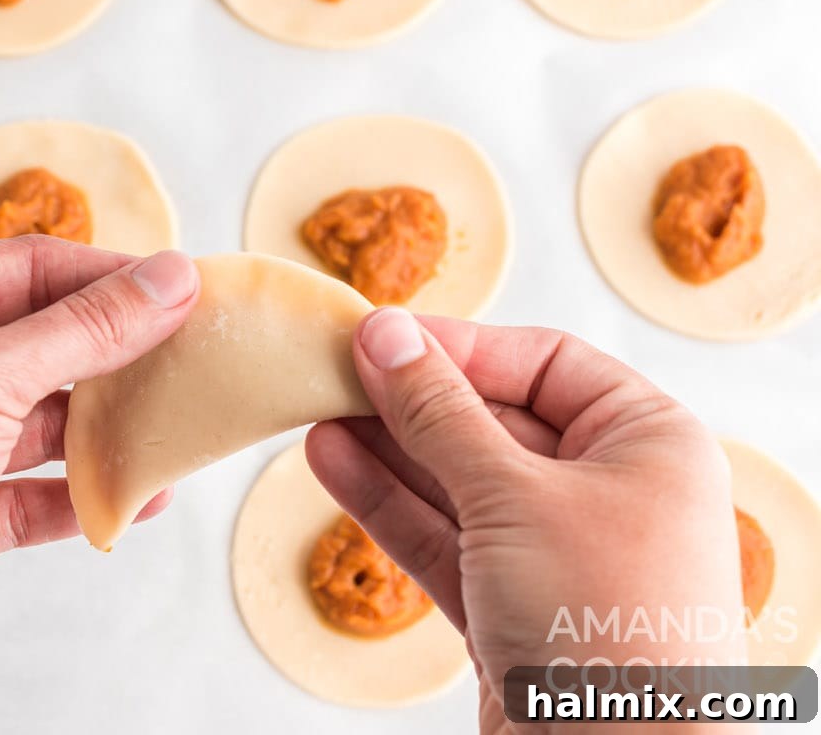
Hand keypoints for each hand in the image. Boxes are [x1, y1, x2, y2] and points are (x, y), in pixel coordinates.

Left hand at [0, 237, 199, 714]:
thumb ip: (86, 329)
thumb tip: (168, 278)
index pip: (22, 268)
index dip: (105, 276)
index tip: (181, 287)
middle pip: (33, 342)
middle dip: (110, 355)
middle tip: (188, 355)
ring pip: (32, 421)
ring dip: (100, 429)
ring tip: (171, 427)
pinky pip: (22, 492)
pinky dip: (76, 495)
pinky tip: (132, 498)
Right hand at [306, 308, 744, 733]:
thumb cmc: (610, 628)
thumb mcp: (515, 496)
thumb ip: (440, 414)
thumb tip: (387, 336)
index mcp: (646, 443)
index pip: (542, 362)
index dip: (459, 346)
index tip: (382, 335)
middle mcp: (608, 492)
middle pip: (491, 420)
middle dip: (411, 400)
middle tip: (335, 370)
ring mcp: (556, 553)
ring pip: (456, 481)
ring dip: (386, 448)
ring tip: (317, 410)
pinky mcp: (510, 606)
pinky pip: (442, 536)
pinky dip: (389, 502)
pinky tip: (334, 462)